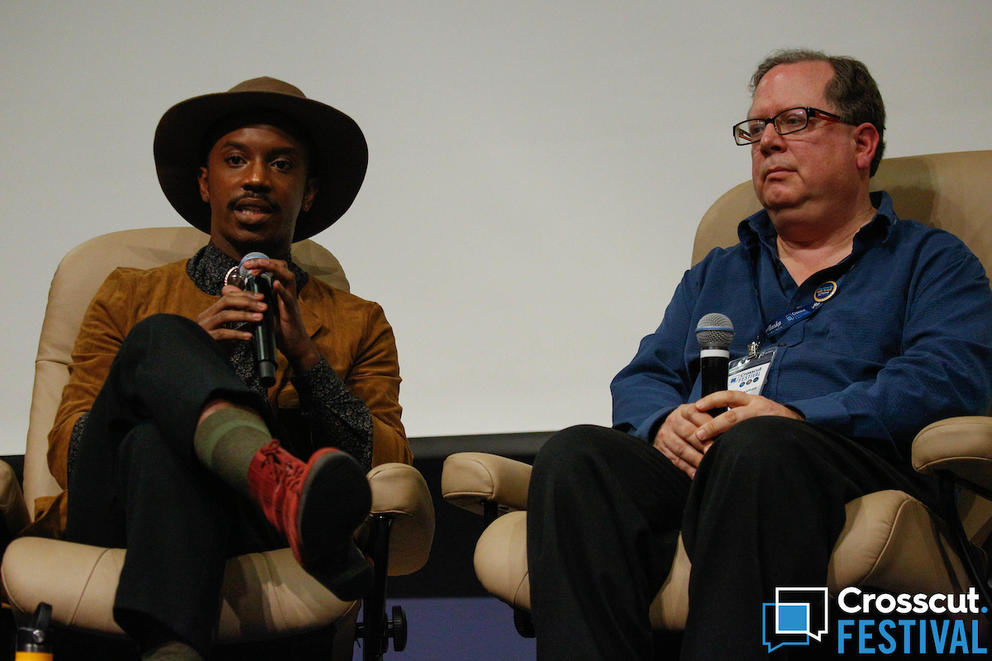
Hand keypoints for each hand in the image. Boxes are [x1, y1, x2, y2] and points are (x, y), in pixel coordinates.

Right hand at [197, 284, 266, 342]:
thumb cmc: (219, 347)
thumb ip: (239, 317)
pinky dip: (237, 333)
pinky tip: (249, 336)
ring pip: (225, 315)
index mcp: (212, 312)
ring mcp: (204, 327)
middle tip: (263, 306)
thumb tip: (256, 307)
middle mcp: (206, 317)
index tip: (261, 297)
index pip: (228, 296)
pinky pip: (222, 333)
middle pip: (226, 301)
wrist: (206, 365)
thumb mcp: (231, 330)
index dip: (245, 294)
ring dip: (245, 315)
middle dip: (247, 302)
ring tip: (259, 318)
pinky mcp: (206, 339)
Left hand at [239, 256, 320, 371]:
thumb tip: (226, 289)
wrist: (292, 345)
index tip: (245, 265)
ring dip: (274, 269)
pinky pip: (289, 298)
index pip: (273, 268)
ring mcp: (290, 300)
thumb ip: (242, 299)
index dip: (260, 263)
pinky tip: (275, 284)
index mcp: (278, 289)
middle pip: (282, 267)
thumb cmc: (277, 328)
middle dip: (266, 261)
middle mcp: (286, 291)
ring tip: (261, 265)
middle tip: (249, 264)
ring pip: (288, 277)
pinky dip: (282, 290)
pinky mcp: (291, 311)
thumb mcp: (256, 311)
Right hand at [653, 402, 715, 478]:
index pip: (697, 415)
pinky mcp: (662, 449)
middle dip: (702, 444)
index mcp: (685, 410)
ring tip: (707, 465)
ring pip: (681, 448)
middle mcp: (673, 421)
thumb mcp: (699, 413)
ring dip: (695, 459)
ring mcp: (666, 435)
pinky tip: (697, 474)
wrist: (666, 426)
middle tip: (714, 452)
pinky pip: (675, 460)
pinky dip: (687, 468)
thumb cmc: (692, 422)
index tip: (722, 435)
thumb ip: (714, 417)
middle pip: (688, 433)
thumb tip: (733, 428)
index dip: (709, 425)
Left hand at [692, 391, 802, 444]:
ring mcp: (765, 424)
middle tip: (699, 434)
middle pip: (732, 417)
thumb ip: (738, 412)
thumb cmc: (772, 418)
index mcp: (753, 401)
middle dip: (713, 426)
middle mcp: (759, 410)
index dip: (712, 400)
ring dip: (724, 441)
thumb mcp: (756, 408)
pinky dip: (742, 449)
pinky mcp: (773, 437)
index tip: (697, 406)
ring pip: (741, 431)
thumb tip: (711, 421)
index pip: (729, 396)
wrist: (799, 426)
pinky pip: (755, 443)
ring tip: (711, 449)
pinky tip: (732, 457)